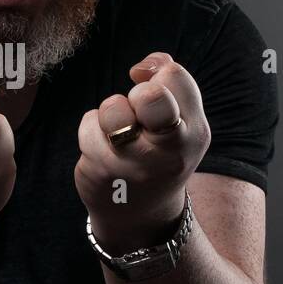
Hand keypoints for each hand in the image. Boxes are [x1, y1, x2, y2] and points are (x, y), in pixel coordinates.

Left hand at [74, 52, 211, 253]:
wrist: (141, 215)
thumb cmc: (159, 153)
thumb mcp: (180, 123)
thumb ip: (168, 86)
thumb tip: (142, 67)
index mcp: (194, 133)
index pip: (174, 77)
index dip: (157, 72)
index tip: (151, 85)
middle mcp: (169, 151)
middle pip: (150, 97)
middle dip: (137, 94)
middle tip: (137, 110)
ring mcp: (134, 164)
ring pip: (112, 108)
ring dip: (110, 111)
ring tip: (118, 130)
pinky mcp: (101, 170)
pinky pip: (88, 125)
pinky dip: (92, 130)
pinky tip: (104, 149)